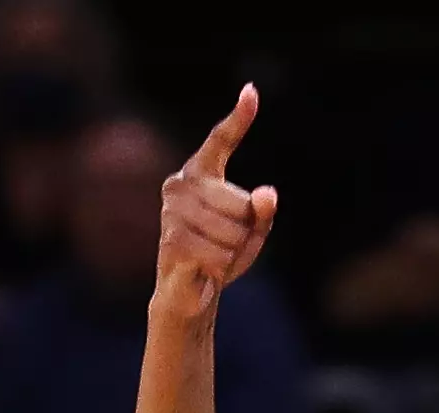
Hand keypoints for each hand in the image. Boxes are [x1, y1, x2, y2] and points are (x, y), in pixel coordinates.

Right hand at [153, 88, 279, 317]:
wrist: (189, 294)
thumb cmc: (220, 255)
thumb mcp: (252, 232)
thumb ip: (263, 212)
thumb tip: (267, 194)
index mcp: (200, 172)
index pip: (220, 141)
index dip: (238, 119)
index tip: (251, 92)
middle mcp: (179, 183)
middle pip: (238, 202)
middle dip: (244, 229)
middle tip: (228, 244)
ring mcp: (171, 211)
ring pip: (229, 228)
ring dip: (232, 250)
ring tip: (216, 256)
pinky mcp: (171, 239)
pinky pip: (215, 250)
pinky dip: (220, 265)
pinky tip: (206, 268)